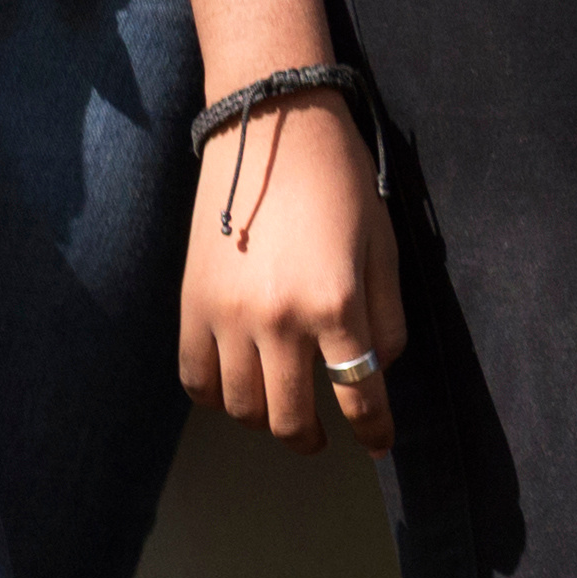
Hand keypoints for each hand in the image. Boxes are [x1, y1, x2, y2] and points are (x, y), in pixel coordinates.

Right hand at [177, 91, 403, 449]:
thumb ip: (386, 316)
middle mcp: (279, 321)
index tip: (378, 444)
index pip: (358, 393)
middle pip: (289, 415)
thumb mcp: (384, 246)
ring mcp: (227, 318)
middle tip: (322, 437)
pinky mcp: (190, 307)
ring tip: (280, 413)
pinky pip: (195, 379)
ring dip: (263, 421)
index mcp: (337, 304)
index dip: (372, 429)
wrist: (271, 132)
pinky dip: (215, 397)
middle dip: (311, 436)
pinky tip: (236, 389)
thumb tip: (377, 367)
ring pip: (239, 407)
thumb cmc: (340, 184)